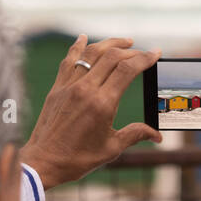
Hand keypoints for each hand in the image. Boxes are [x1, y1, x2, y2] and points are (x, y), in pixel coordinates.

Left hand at [20, 35, 161, 188]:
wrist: (43, 162)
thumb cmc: (77, 159)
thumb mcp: (111, 148)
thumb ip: (135, 135)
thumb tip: (157, 136)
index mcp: (102, 104)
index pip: (127, 70)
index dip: (144, 58)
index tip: (156, 52)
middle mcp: (85, 90)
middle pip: (112, 57)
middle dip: (131, 50)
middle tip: (143, 52)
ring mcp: (69, 86)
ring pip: (91, 53)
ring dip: (110, 43)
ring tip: (124, 42)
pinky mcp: (57, 88)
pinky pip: (69, 60)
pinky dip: (78, 46)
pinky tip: (84, 38)